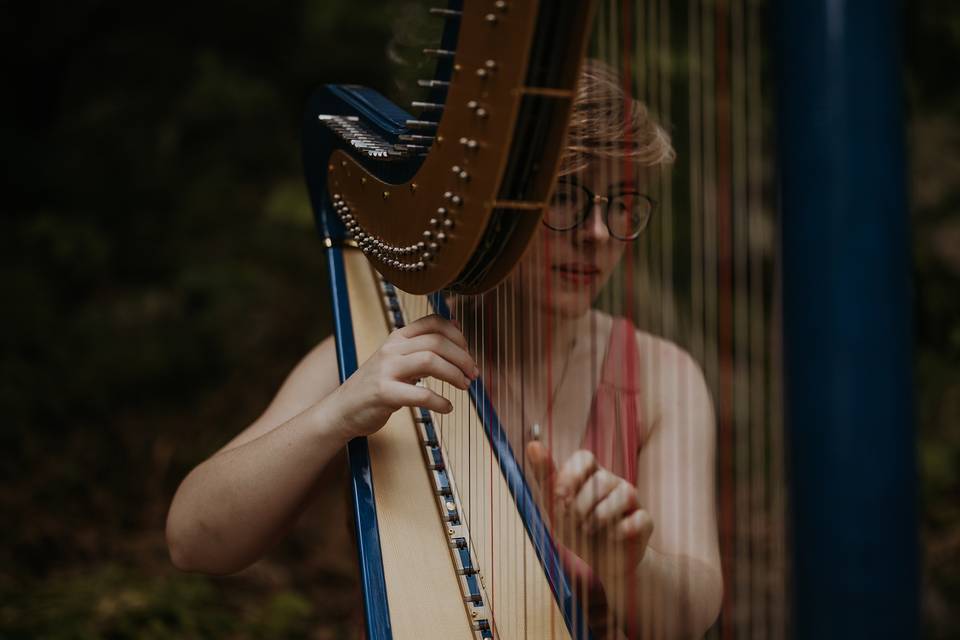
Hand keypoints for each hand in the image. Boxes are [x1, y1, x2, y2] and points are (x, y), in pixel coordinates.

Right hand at [329, 314, 477, 438]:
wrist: (342, 409)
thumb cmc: (375, 385)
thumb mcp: (397, 359)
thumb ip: (422, 345)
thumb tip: (456, 326)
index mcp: (397, 337)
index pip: (433, 322)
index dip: (457, 335)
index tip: (468, 352)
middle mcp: (392, 349)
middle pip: (437, 342)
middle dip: (462, 357)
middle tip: (473, 373)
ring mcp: (386, 370)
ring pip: (430, 361)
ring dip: (454, 374)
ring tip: (465, 386)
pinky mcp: (384, 393)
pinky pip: (420, 394)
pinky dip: (440, 401)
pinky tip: (447, 407)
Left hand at [527, 442, 653, 578]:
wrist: (600, 562)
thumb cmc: (575, 528)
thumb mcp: (554, 506)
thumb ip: (545, 476)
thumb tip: (532, 444)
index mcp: (589, 474)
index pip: (584, 457)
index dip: (571, 474)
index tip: (559, 496)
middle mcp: (612, 482)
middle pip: (601, 479)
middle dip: (581, 504)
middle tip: (574, 521)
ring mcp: (631, 499)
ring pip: (624, 494)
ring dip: (600, 517)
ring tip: (588, 529)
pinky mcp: (644, 520)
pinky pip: (638, 518)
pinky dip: (622, 530)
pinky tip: (612, 537)